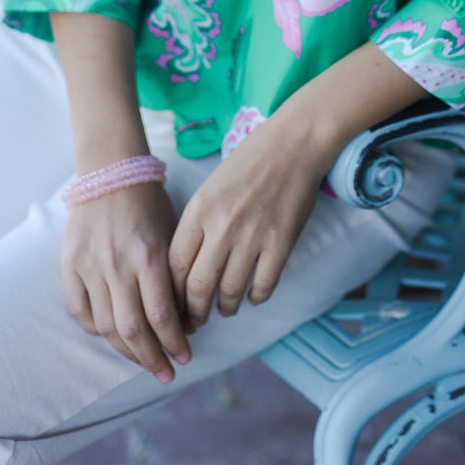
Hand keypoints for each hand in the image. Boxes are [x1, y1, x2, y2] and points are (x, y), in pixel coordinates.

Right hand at [61, 182, 192, 381]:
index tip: (185, 357)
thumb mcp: (172, 236)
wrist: (111, 173)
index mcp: (149, 256)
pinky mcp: (69, 265)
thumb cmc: (149, 204)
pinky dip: (97, 329)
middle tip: (166, 372)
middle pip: (133, 329)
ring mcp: (90, 266)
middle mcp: (118, 265)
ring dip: (126, 350)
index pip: (161, 316)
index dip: (174, 343)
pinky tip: (112, 336)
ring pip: (106, 326)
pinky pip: (81, 311)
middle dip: (152, 358)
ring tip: (142, 361)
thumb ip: (176, 278)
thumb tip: (184, 323)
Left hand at [168, 110, 330, 326]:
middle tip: (197, 319)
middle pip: (198, 287)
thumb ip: (197, 226)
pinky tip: (253, 295)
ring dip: (225, 307)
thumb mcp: (210, 189)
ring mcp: (253, 237)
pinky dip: (256, 297)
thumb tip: (186, 269)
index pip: (174, 266)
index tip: (174, 303)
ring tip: (225, 308)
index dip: (172, 293)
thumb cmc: (248, 163)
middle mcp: (222, 226)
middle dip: (194, 312)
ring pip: (230, 292)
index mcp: (198, 211)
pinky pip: (263, 286)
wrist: (293, 145)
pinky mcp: (281, 244)